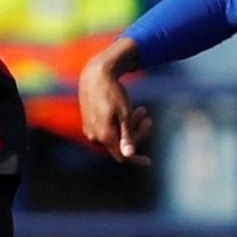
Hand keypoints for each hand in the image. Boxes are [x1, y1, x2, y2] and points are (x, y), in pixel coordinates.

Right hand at [78, 42, 150, 164]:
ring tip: (142, 110)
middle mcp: (95, 137)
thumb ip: (127, 136)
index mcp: (104, 136)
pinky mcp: (88, 123)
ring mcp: (90, 131)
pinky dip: (119, 123)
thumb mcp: (125, 113)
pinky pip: (107, 130)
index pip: (122, 157)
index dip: (136, 160)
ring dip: (130, 126)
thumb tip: (129, 155)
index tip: (148, 162)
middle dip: (137, 133)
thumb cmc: (113, 92)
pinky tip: (128, 110)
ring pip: (115, 136)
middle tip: (147, 117)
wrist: (95, 75)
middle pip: (121, 144)